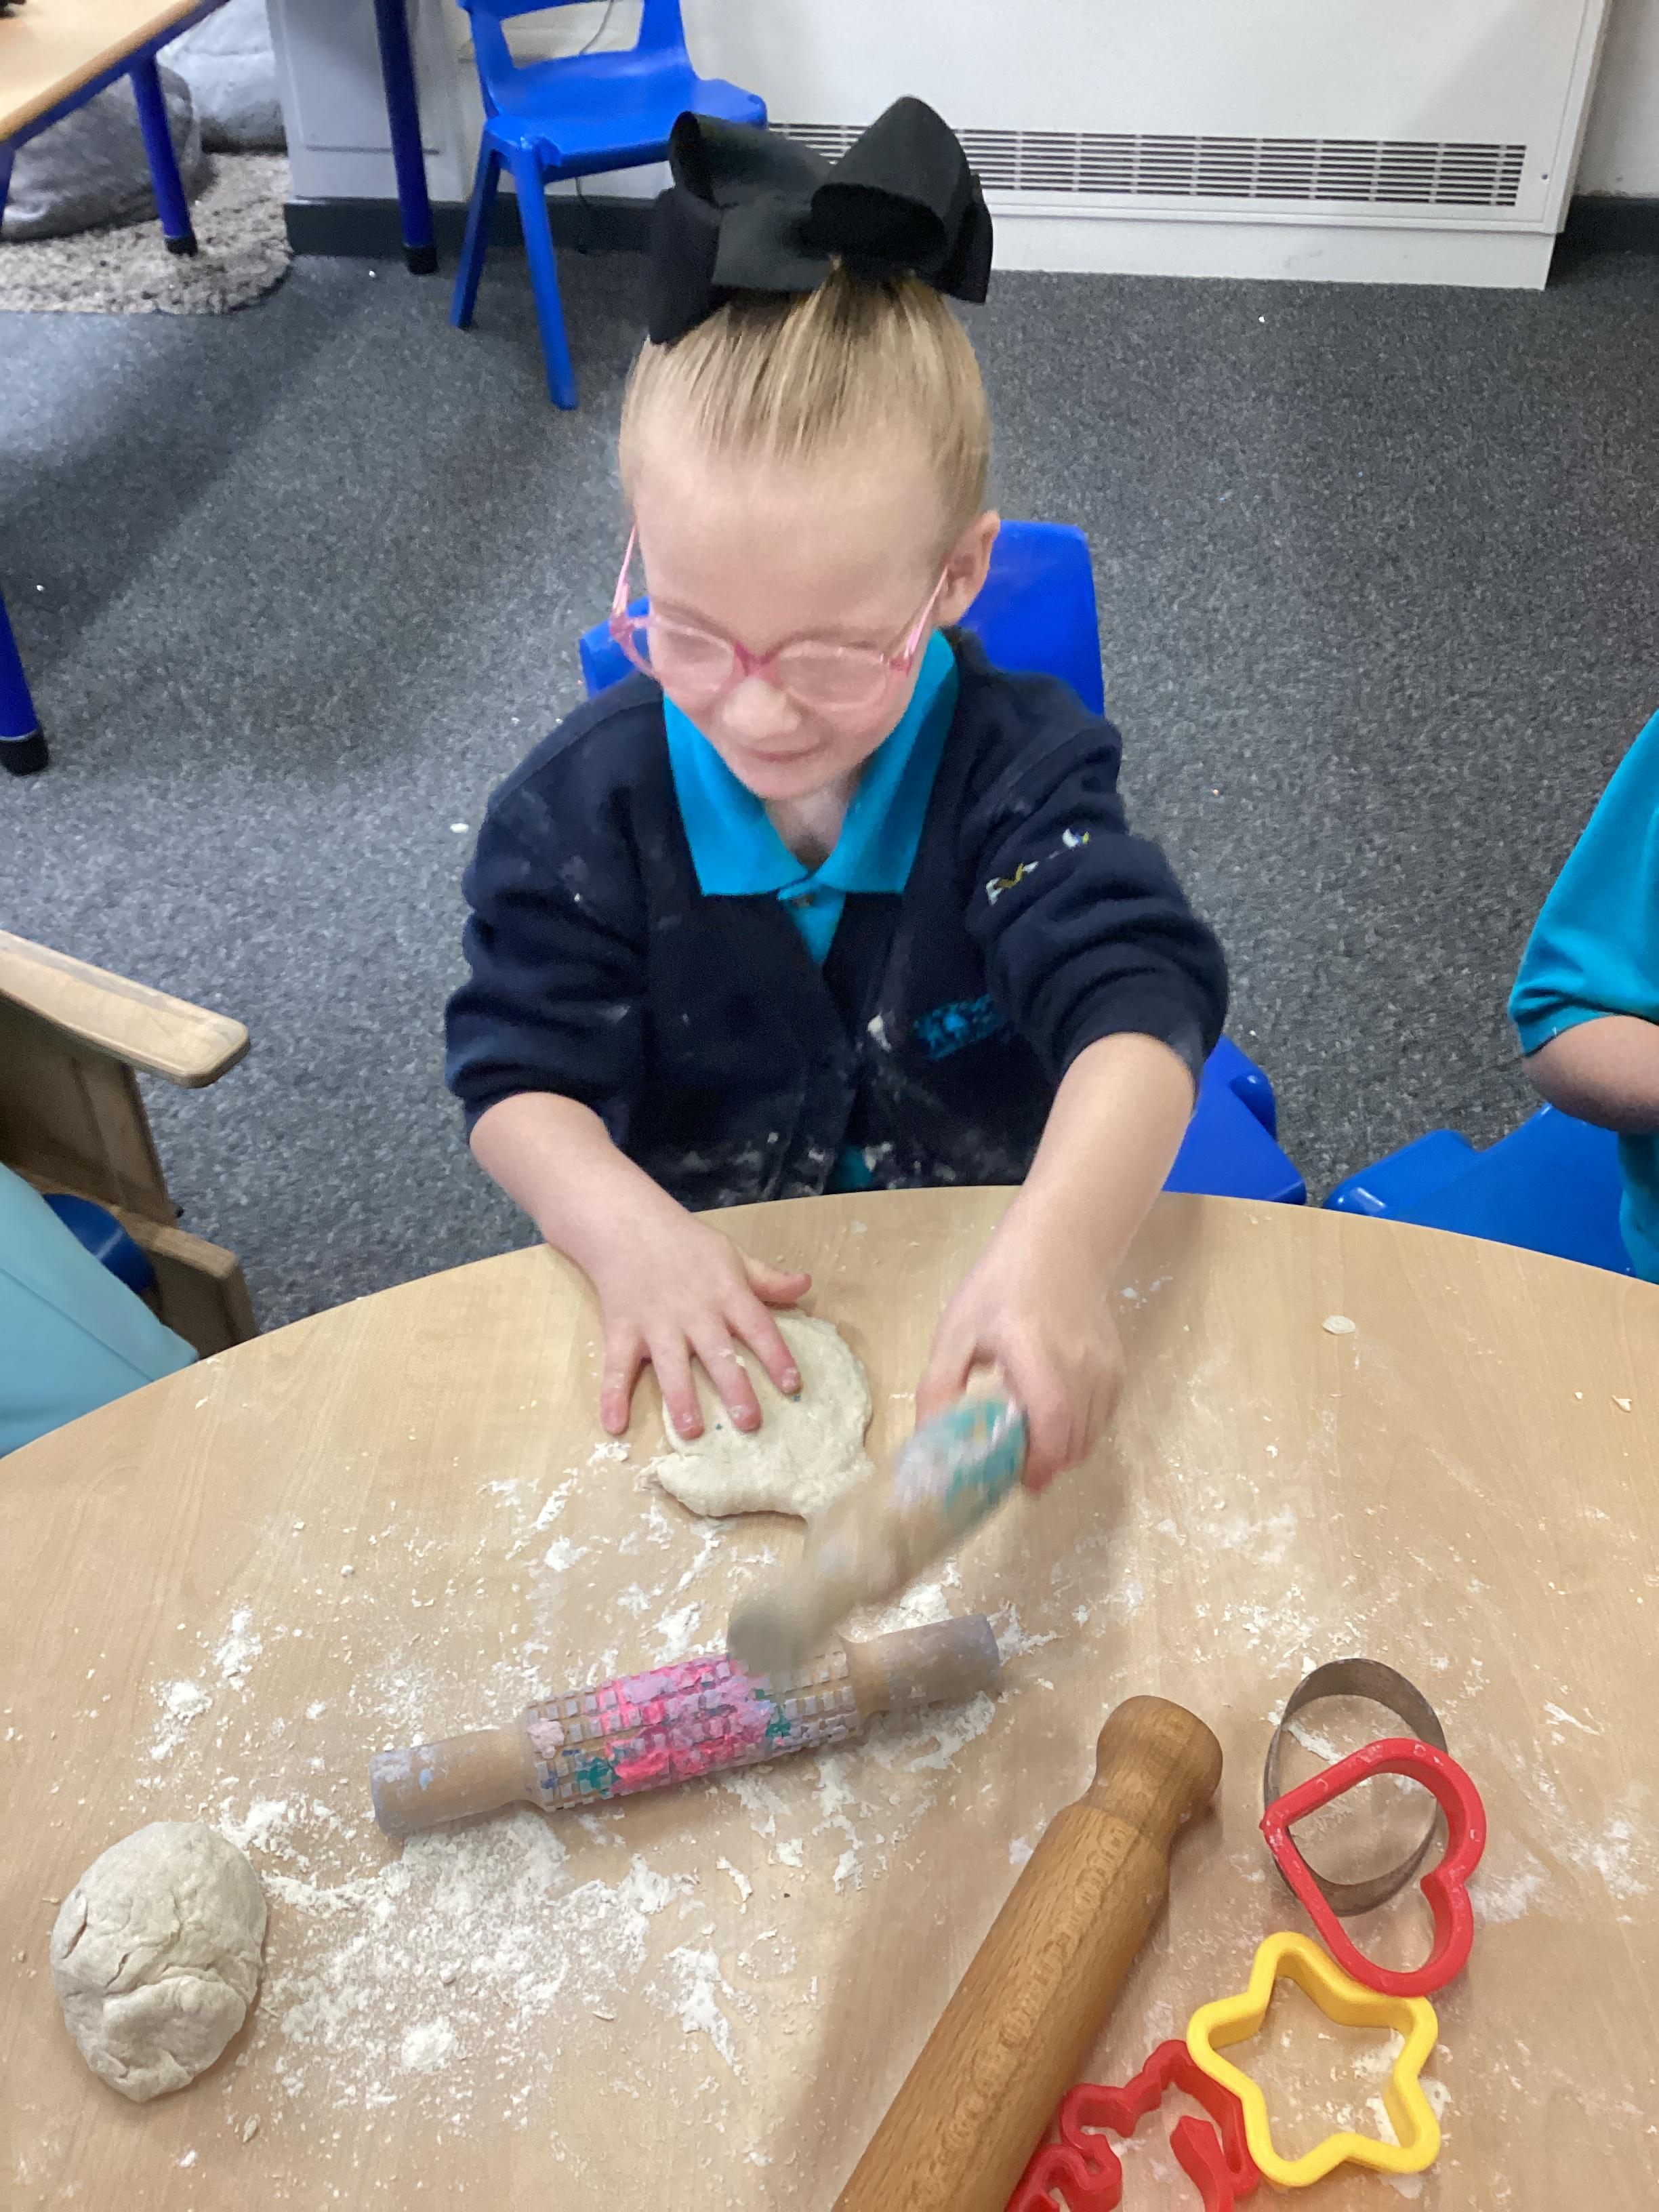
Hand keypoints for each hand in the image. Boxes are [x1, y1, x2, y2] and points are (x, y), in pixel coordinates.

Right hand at [584, 1191, 810, 1441]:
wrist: (626, 1224)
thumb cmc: (686, 1244)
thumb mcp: (732, 1255)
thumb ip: (767, 1278)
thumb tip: (807, 1285)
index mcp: (725, 1292)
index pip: (757, 1326)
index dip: (776, 1355)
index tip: (792, 1385)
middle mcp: (693, 1311)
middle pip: (718, 1353)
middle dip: (734, 1388)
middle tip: (750, 1423)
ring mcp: (655, 1322)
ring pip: (670, 1364)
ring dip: (681, 1398)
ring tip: (692, 1432)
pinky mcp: (621, 1330)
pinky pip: (616, 1366)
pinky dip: (612, 1396)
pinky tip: (614, 1425)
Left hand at [915, 1233, 1123, 1492]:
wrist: (1057, 1247)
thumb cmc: (999, 1287)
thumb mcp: (955, 1332)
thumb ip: (939, 1388)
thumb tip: (928, 1442)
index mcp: (1032, 1349)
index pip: (1052, 1420)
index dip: (1039, 1461)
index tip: (1017, 1481)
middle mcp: (1077, 1361)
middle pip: (1074, 1439)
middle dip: (1046, 1465)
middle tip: (1015, 1466)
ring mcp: (1103, 1366)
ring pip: (1091, 1436)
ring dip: (1063, 1453)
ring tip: (1032, 1443)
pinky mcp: (1117, 1368)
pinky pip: (1103, 1419)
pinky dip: (1081, 1434)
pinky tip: (1054, 1421)